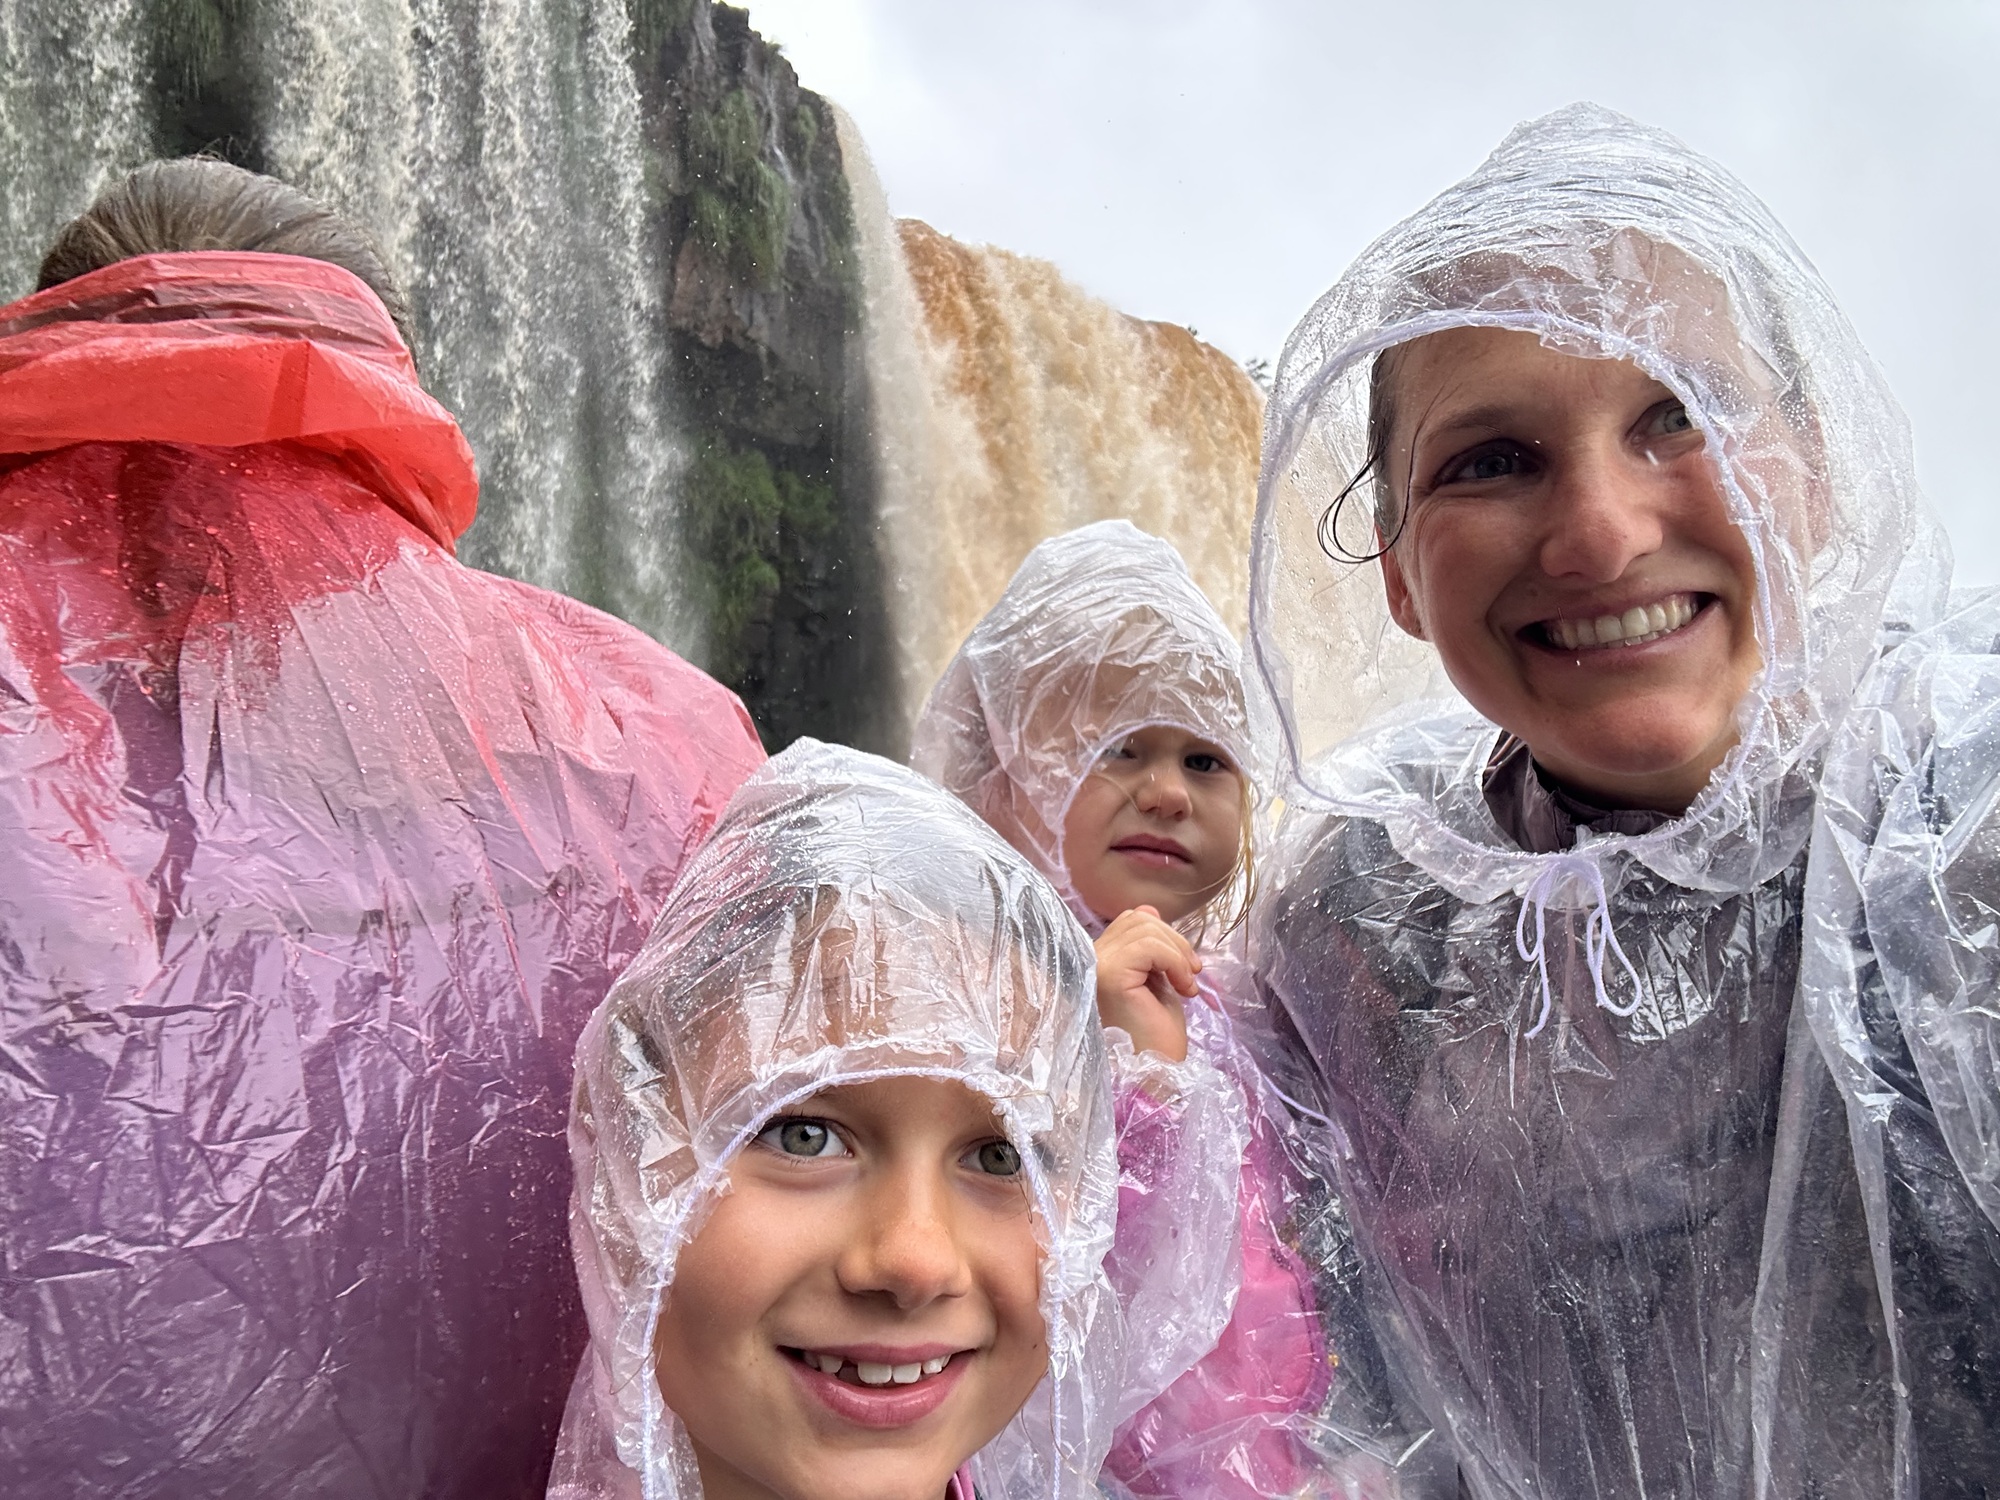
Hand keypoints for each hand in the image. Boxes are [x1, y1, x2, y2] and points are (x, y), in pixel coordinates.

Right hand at [1094, 906, 1196, 1061]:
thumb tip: (1148, 908)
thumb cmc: (1155, 1039)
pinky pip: (1150, 945)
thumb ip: (1149, 948)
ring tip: (1188, 987)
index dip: (1164, 935)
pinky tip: (1184, 990)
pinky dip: (1175, 962)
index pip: (1129, 921)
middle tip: (1192, 976)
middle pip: (1137, 918)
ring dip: (1178, 955)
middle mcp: (1090, 961)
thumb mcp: (1156, 981)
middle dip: (1174, 942)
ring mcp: (1096, 967)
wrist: (1156, 1076)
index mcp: (1099, 962)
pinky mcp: (1110, 975)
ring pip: (1145, 927)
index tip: (1185, 969)